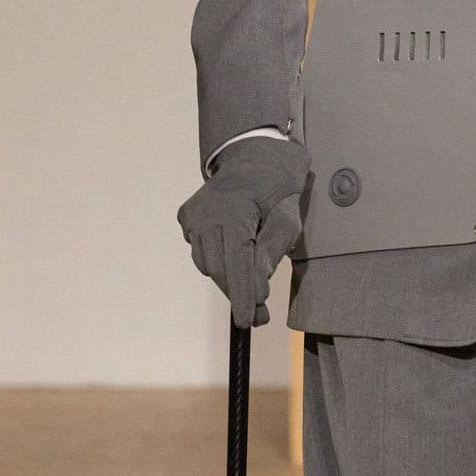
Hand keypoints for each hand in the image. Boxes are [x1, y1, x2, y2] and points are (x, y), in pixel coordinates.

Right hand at [177, 135, 309, 327]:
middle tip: (257, 314)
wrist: (255, 155)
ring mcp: (192, 215)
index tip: (247, 321)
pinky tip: (233, 253)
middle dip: (237, 292)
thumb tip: (257, 288)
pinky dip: (216, 260)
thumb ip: (271, 253)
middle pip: (217, 268)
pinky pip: (200, 250)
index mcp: (234, 211)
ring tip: (250, 283)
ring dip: (227, 277)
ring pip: (206, 263)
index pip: (237, 263)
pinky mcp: (186, 216)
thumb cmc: (278, 188)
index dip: (243, 295)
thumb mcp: (288, 219)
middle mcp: (206, 213)